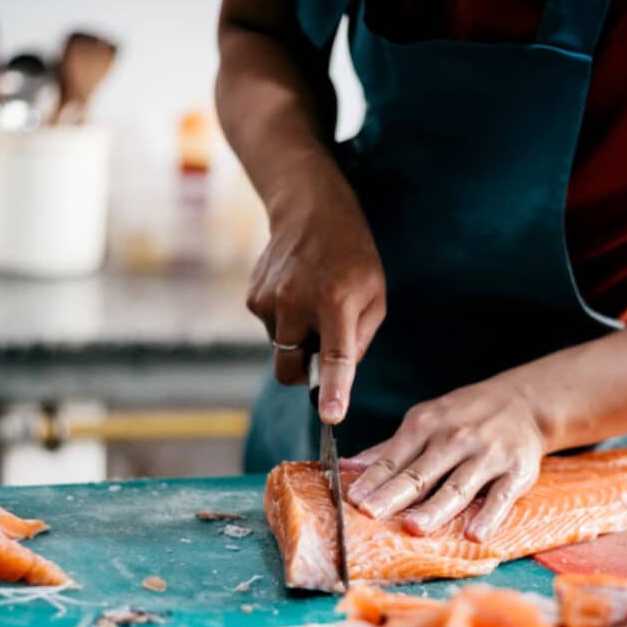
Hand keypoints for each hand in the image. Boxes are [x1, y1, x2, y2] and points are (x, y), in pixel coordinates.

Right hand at [246, 165, 385, 422]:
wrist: (310, 210)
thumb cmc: (352, 256)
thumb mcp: (374, 295)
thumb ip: (359, 340)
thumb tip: (337, 376)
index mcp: (336, 302)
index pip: (335, 357)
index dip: (333, 391)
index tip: (330, 416)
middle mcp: (296, 302)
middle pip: (290, 370)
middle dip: (304, 371)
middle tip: (323, 343)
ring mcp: (269, 300)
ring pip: (281, 349)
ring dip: (297, 338)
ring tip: (312, 300)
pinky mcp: (252, 298)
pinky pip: (270, 330)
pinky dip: (285, 322)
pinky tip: (296, 291)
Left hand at [346, 379, 546, 540]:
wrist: (524, 402)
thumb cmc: (465, 416)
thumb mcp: (426, 420)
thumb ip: (389, 449)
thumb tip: (346, 467)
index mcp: (427, 424)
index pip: (394, 458)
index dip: (373, 479)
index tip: (353, 499)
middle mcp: (456, 438)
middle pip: (421, 474)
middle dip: (394, 494)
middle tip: (371, 514)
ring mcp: (488, 455)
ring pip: (457, 487)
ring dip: (435, 508)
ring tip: (413, 527)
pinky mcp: (517, 471)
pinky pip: (501, 496)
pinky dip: (489, 515)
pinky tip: (475, 534)